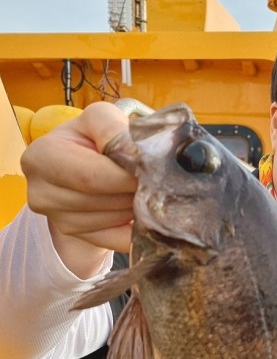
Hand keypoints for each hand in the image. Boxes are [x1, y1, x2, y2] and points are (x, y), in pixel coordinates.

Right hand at [21, 102, 136, 275]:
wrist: (81, 160)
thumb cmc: (90, 136)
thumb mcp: (99, 118)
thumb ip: (113, 129)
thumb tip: (134, 156)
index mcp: (41, 158)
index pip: (91, 176)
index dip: (126, 175)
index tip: (151, 169)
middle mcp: (41, 193)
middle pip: (101, 200)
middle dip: (134, 191)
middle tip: (154, 179)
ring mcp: (57, 220)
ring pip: (111, 220)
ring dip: (137, 207)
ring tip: (142, 188)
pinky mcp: (75, 236)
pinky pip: (116, 239)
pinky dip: (137, 228)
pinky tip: (143, 211)